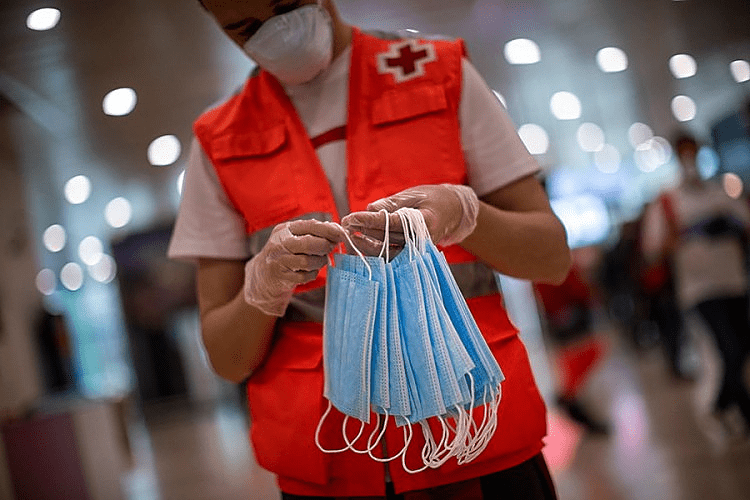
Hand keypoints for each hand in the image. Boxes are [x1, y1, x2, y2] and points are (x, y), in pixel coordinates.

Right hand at [244, 219, 344, 315]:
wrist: (263, 274)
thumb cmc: (285, 253)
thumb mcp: (294, 237)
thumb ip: (314, 232)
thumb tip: (337, 230)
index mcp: (285, 229)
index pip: (310, 226)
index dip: (329, 230)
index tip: (341, 234)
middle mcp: (279, 243)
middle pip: (308, 243)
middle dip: (324, 246)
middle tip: (330, 249)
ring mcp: (278, 260)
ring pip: (307, 261)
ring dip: (319, 262)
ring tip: (320, 261)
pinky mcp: (280, 277)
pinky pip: (304, 276)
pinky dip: (312, 274)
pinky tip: (310, 271)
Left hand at [341, 184, 479, 250]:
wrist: (454, 212)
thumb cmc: (434, 199)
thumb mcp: (414, 195)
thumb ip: (392, 203)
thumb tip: (370, 209)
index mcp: (424, 222)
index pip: (391, 222)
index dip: (369, 221)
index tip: (351, 218)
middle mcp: (421, 240)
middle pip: (386, 238)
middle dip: (363, 231)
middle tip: (343, 226)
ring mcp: (417, 251)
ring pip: (386, 252)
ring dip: (365, 246)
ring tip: (349, 237)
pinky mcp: (412, 256)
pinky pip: (391, 256)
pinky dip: (374, 252)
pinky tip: (360, 247)